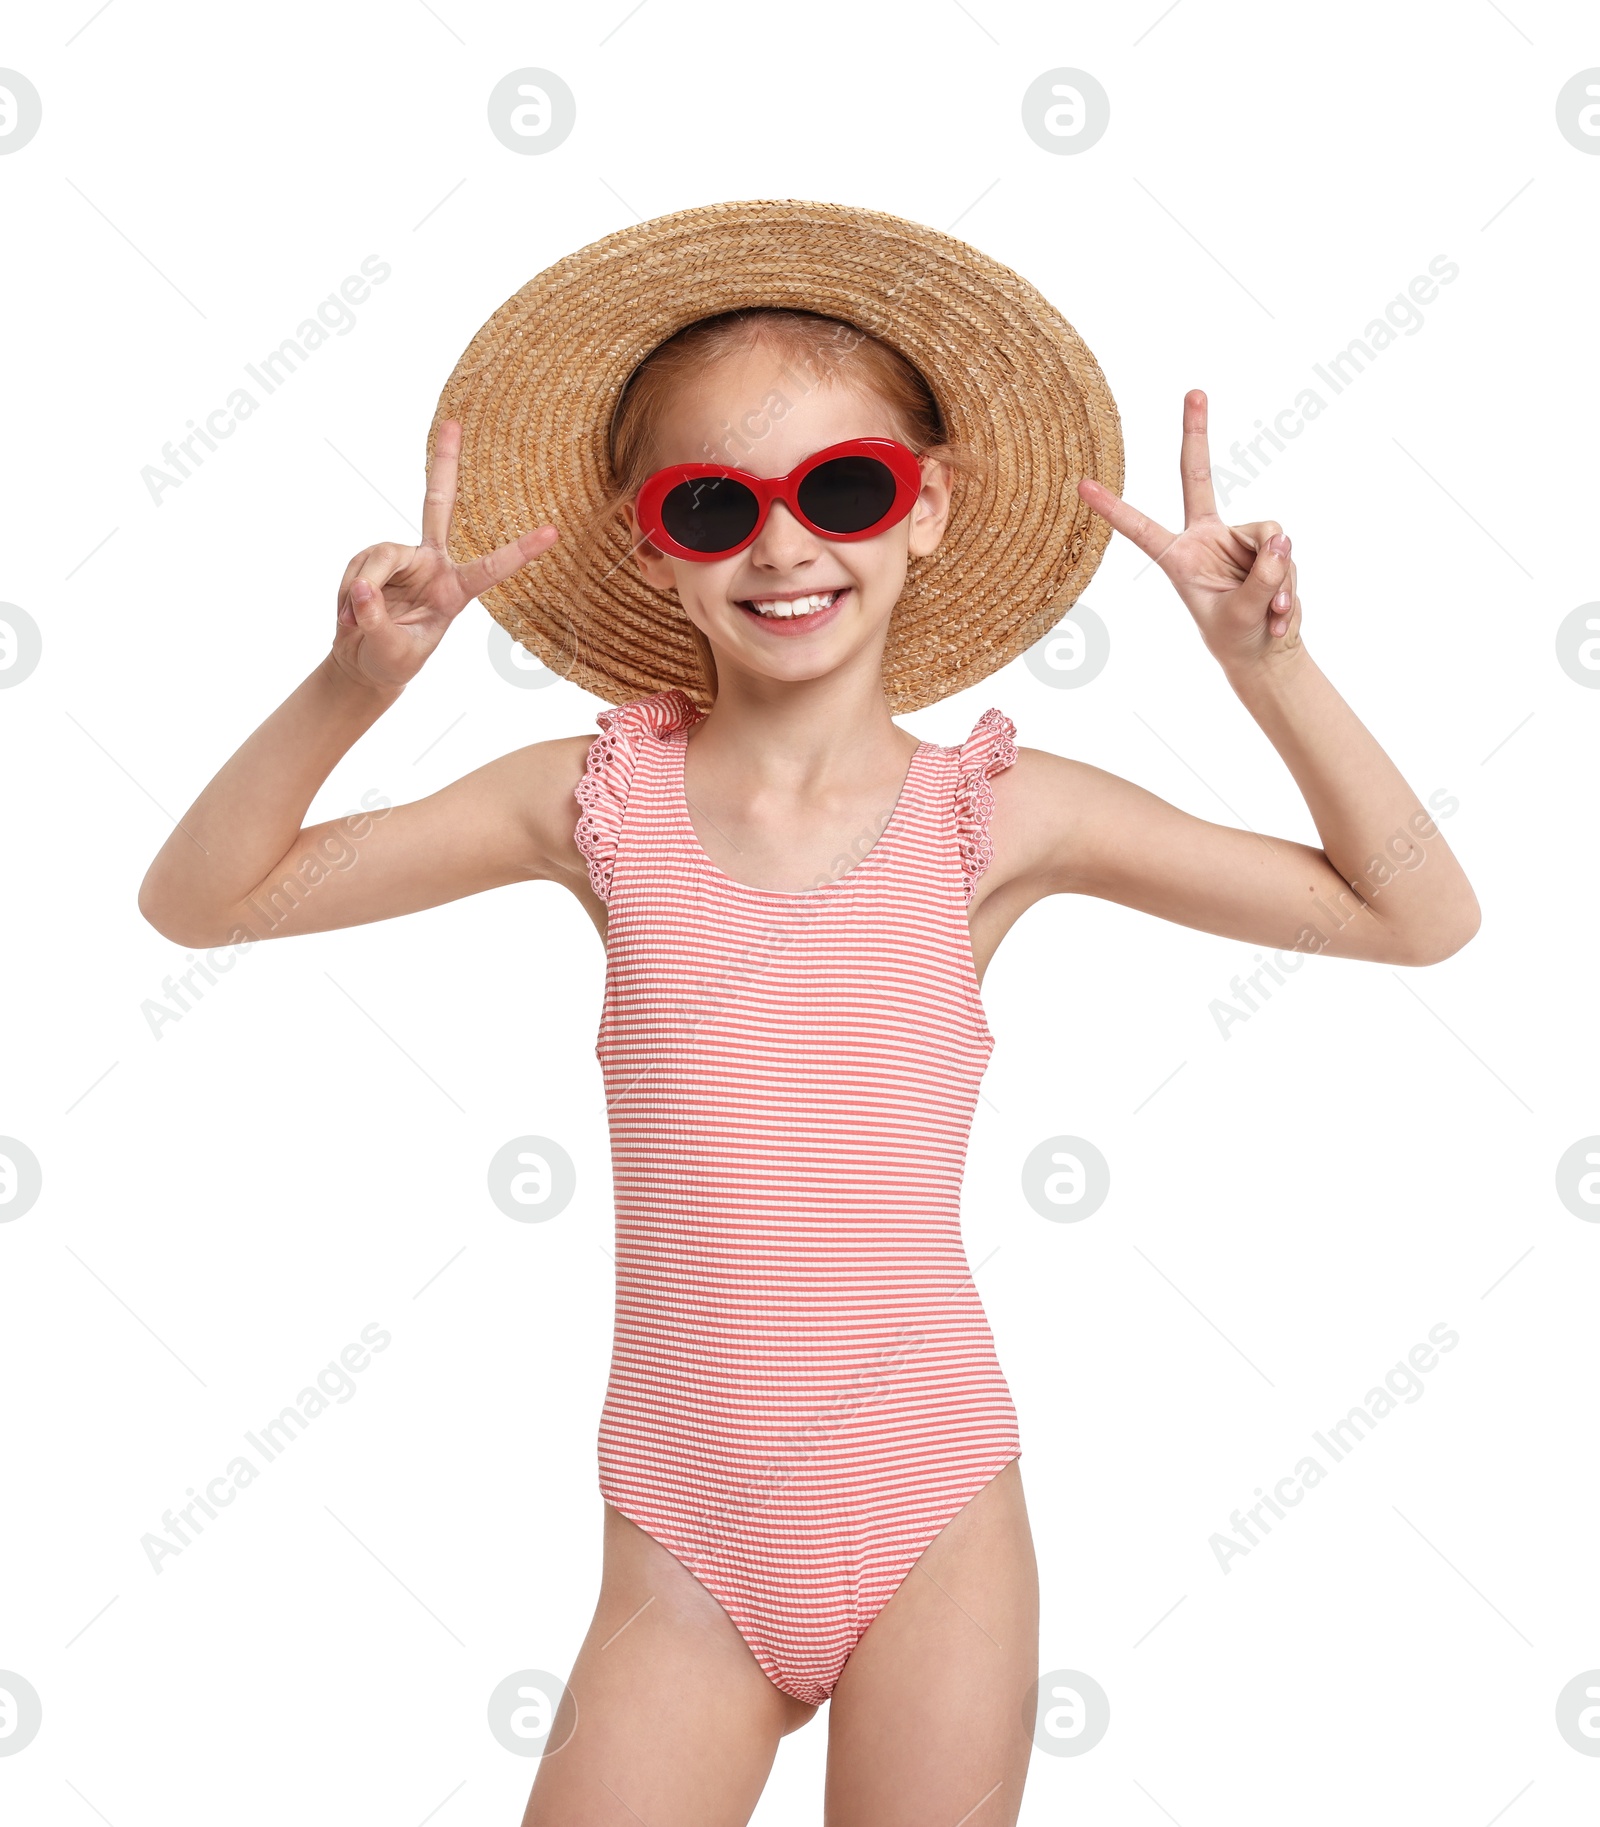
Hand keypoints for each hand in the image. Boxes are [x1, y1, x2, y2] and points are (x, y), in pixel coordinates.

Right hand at [329, 418, 557, 691]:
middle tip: (453, 423)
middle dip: (444, 464)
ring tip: (354, 624)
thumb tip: (363, 589)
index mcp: (454, 591)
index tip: (552, 533)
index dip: (519, 551)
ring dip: (359, 593)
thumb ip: (378, 622)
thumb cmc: (391, 659)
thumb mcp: (392, 651)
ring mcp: (401, 558)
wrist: (365, 661)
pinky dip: (346, 596)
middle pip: (437, 504)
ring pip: (377, 557)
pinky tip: (348, 616)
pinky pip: (355, 570)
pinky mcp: (373, 560)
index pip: (490, 568)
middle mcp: (431, 564)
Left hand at [1077, 390, 1301, 671]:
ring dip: (1276, 577)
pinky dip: (1289, 582)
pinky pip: (1285, 548)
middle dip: (1197, 433)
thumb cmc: (1239, 637)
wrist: (1266, 651)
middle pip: (1198, 476)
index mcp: (1179, 557)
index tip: (1082, 486)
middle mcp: (1205, 538)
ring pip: (1268, 534)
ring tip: (1271, 610)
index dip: (1113, 508)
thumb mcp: (1245, 614)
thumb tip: (1282, 539)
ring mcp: (1236, 537)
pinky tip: (1281, 610)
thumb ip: (1262, 577)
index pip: (1142, 528)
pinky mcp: (1267, 543)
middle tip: (1194, 391)